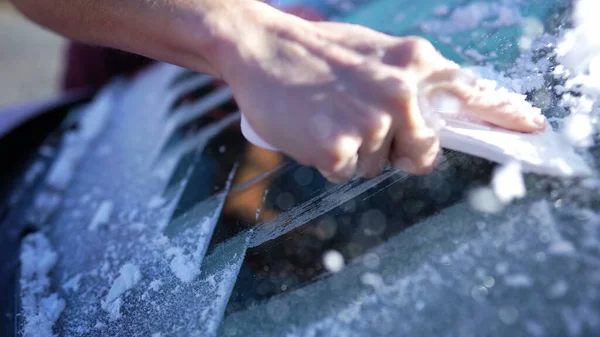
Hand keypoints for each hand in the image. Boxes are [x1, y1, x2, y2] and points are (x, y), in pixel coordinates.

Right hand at [215, 3, 545, 182]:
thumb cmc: (317, 54)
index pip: (473, 95)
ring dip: (357, 152)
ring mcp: (372, 122)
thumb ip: (412, 80)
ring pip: (378, 165)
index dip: (504, 116)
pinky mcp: (339, 148)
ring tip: (330, 117)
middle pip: (424, 153)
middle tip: (363, 124)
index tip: (532, 128)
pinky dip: (328, 159)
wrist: (261, 47)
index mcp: (415, 63)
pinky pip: (345, 172)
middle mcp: (402, 92)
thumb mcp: (375, 54)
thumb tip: (435, 117)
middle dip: (398, 150)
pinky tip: (313, 130)